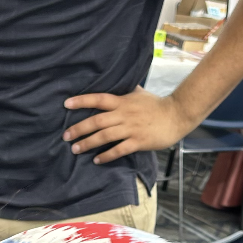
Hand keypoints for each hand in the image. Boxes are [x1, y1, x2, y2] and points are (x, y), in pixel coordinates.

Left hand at [62, 87, 191, 163]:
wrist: (176, 115)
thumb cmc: (157, 104)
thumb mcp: (139, 93)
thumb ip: (126, 91)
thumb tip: (118, 82)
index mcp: (123, 101)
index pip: (98, 99)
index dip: (81, 101)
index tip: (66, 104)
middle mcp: (124, 114)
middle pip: (97, 120)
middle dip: (79, 128)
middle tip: (65, 136)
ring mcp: (131, 128)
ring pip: (105, 136)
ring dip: (88, 143)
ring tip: (75, 149)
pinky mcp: (138, 141)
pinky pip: (119, 150)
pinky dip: (106, 155)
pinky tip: (97, 160)